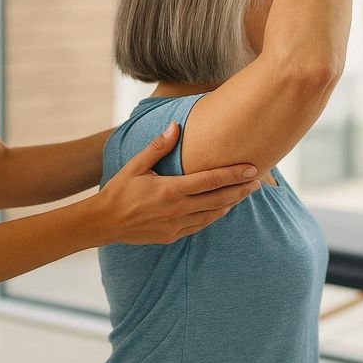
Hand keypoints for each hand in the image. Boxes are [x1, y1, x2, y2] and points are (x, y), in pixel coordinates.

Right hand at [94, 122, 260, 244]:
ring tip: (244, 194)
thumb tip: (176, 127)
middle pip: (219, 199)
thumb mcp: (136, 165)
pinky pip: (200, 226)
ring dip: (230, 204)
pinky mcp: (173, 236)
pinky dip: (214, 216)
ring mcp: (176, 225)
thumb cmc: (119, 190)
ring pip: (213, 215)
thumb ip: (158, 146)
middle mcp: (177, 210)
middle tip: (258, 182)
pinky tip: (221, 208)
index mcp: (171, 190)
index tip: (252, 168)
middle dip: (240, 190)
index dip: (233, 174)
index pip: (210, 181)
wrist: (104, 222)